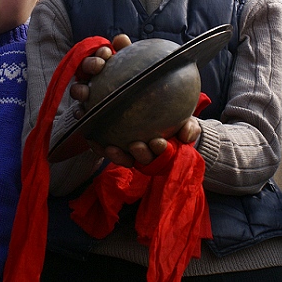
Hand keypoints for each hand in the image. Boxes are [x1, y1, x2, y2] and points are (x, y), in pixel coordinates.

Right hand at [70, 34, 130, 111]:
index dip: (100, 52)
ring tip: (85, 93)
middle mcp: (92, 75)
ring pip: (77, 88)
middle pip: (84, 67)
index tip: (107, 53)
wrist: (139, 107)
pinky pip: (78, 110)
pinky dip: (79, 111)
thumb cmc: (131, 79)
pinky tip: (83, 113)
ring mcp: (87, 92)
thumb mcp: (132, 64)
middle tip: (99, 65)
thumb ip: (126, 51)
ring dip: (79, 89)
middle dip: (89, 64)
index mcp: (103, 61)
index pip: (97, 53)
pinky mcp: (87, 110)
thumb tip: (120, 38)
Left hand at [87, 115, 201, 167]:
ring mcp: (131, 153)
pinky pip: (107, 147)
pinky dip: (99, 144)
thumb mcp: (189, 125)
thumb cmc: (179, 124)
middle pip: (140, 160)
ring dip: (116, 154)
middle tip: (135, 145)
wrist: (168, 121)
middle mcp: (146, 156)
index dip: (160, 152)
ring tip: (108, 147)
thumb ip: (190, 130)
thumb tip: (187, 136)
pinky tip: (91, 137)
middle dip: (138, 155)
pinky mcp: (117, 146)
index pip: (161, 156)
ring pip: (122, 157)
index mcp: (163, 154)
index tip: (159, 142)